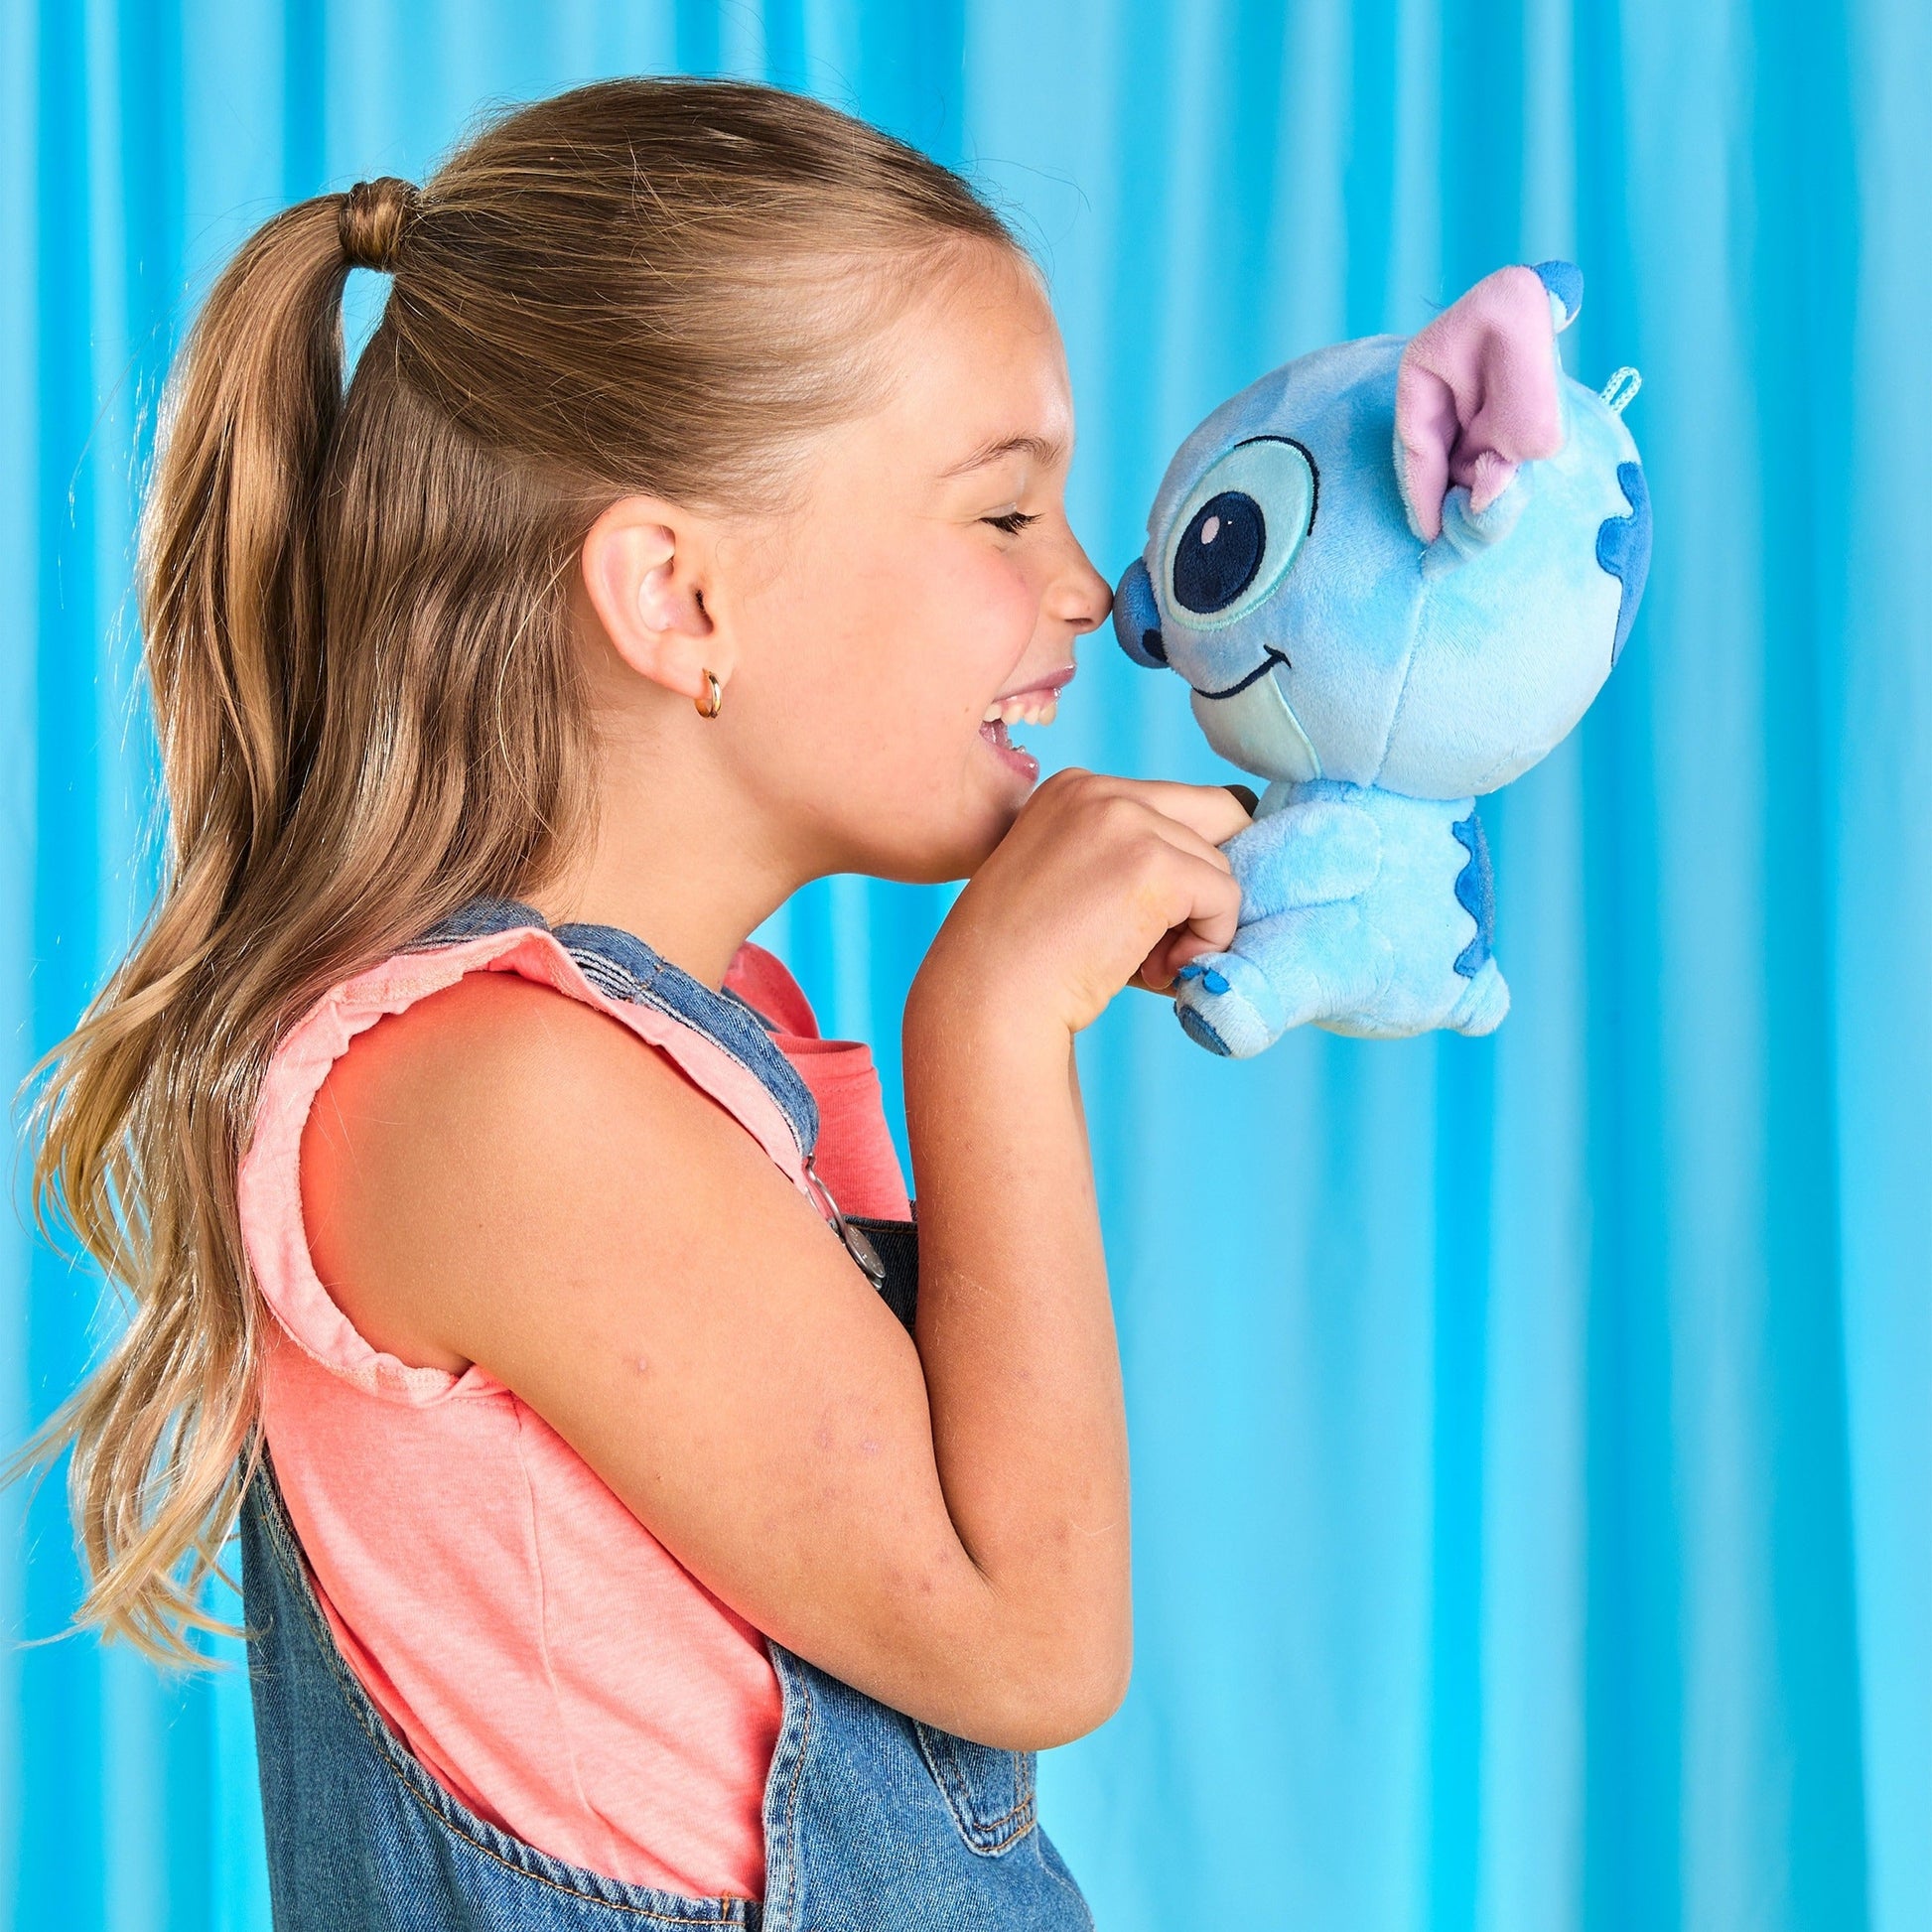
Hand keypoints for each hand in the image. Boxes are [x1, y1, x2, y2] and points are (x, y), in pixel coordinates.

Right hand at [912, 769, 1252, 1037]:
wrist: (987, 996)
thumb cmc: (1021, 962)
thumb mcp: (1071, 882)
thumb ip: (1127, 861)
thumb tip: (1219, 878)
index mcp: (1074, 788)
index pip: (1174, 806)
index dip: (1179, 865)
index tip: (1138, 921)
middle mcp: (1100, 789)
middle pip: (1218, 815)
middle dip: (1208, 881)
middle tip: (1168, 940)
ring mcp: (1127, 820)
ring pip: (1220, 867)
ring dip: (1198, 926)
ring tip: (1144, 965)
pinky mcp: (1154, 864)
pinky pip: (1225, 898)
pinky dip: (1210, 942)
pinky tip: (1157, 972)